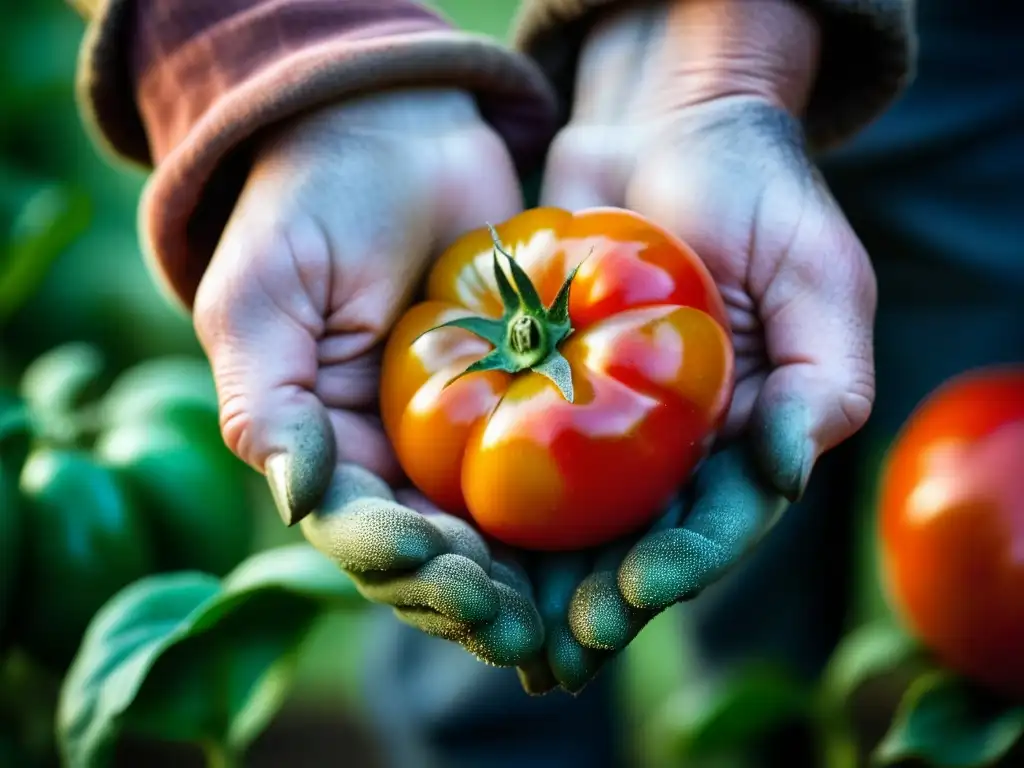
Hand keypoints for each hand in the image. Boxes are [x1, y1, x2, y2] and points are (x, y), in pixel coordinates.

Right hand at [193, 89, 542, 666]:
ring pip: (493, 541)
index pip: (355, 531)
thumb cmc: (314, 206)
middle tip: (518, 620)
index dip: (394, 558)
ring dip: (526, 587)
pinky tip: (612, 551)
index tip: (440, 558)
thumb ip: (265, 394)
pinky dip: (576, 526)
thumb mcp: (264, 292)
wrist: (397, 134)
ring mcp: (458, 442)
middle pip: (430, 557)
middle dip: (468, 596)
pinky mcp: (526, 406)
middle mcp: (393, 462)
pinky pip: (551, 480)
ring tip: (568, 616)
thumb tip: (297, 493)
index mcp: (327, 448)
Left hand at [525, 0, 877, 692]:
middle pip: (634, 540)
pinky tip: (452, 532)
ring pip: (568, 517)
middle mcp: (671, 446)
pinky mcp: (538, 381)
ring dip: (538, 574)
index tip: (639, 587)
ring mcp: (602, 419)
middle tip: (557, 640)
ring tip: (502, 616)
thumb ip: (823, 376)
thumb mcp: (816, 273)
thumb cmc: (754, 196)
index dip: (682, 564)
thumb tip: (789, 468)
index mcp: (742, 437)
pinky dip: (487, 494)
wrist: (664, 129)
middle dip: (600, 596)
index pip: (715, 521)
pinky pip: (510, 444)